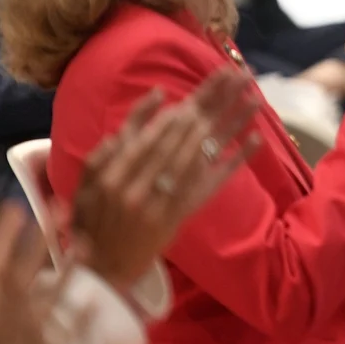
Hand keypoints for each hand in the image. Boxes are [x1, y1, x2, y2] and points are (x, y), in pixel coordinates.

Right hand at [67, 69, 260, 293]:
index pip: (158, 132)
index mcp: (118, 174)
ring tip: (253, 95)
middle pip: (187, 134)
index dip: (185, 105)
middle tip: (237, 74)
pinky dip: (236, 158)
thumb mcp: (87, 182)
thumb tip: (140, 113)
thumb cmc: (92, 220)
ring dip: (232, 122)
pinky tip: (256, 137)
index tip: (210, 80)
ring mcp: (170, 200)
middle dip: (214, 102)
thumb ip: (110, 147)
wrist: (104, 269)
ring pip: (206, 151)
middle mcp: (146, 185)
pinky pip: (216, 181)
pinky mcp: (187, 212)